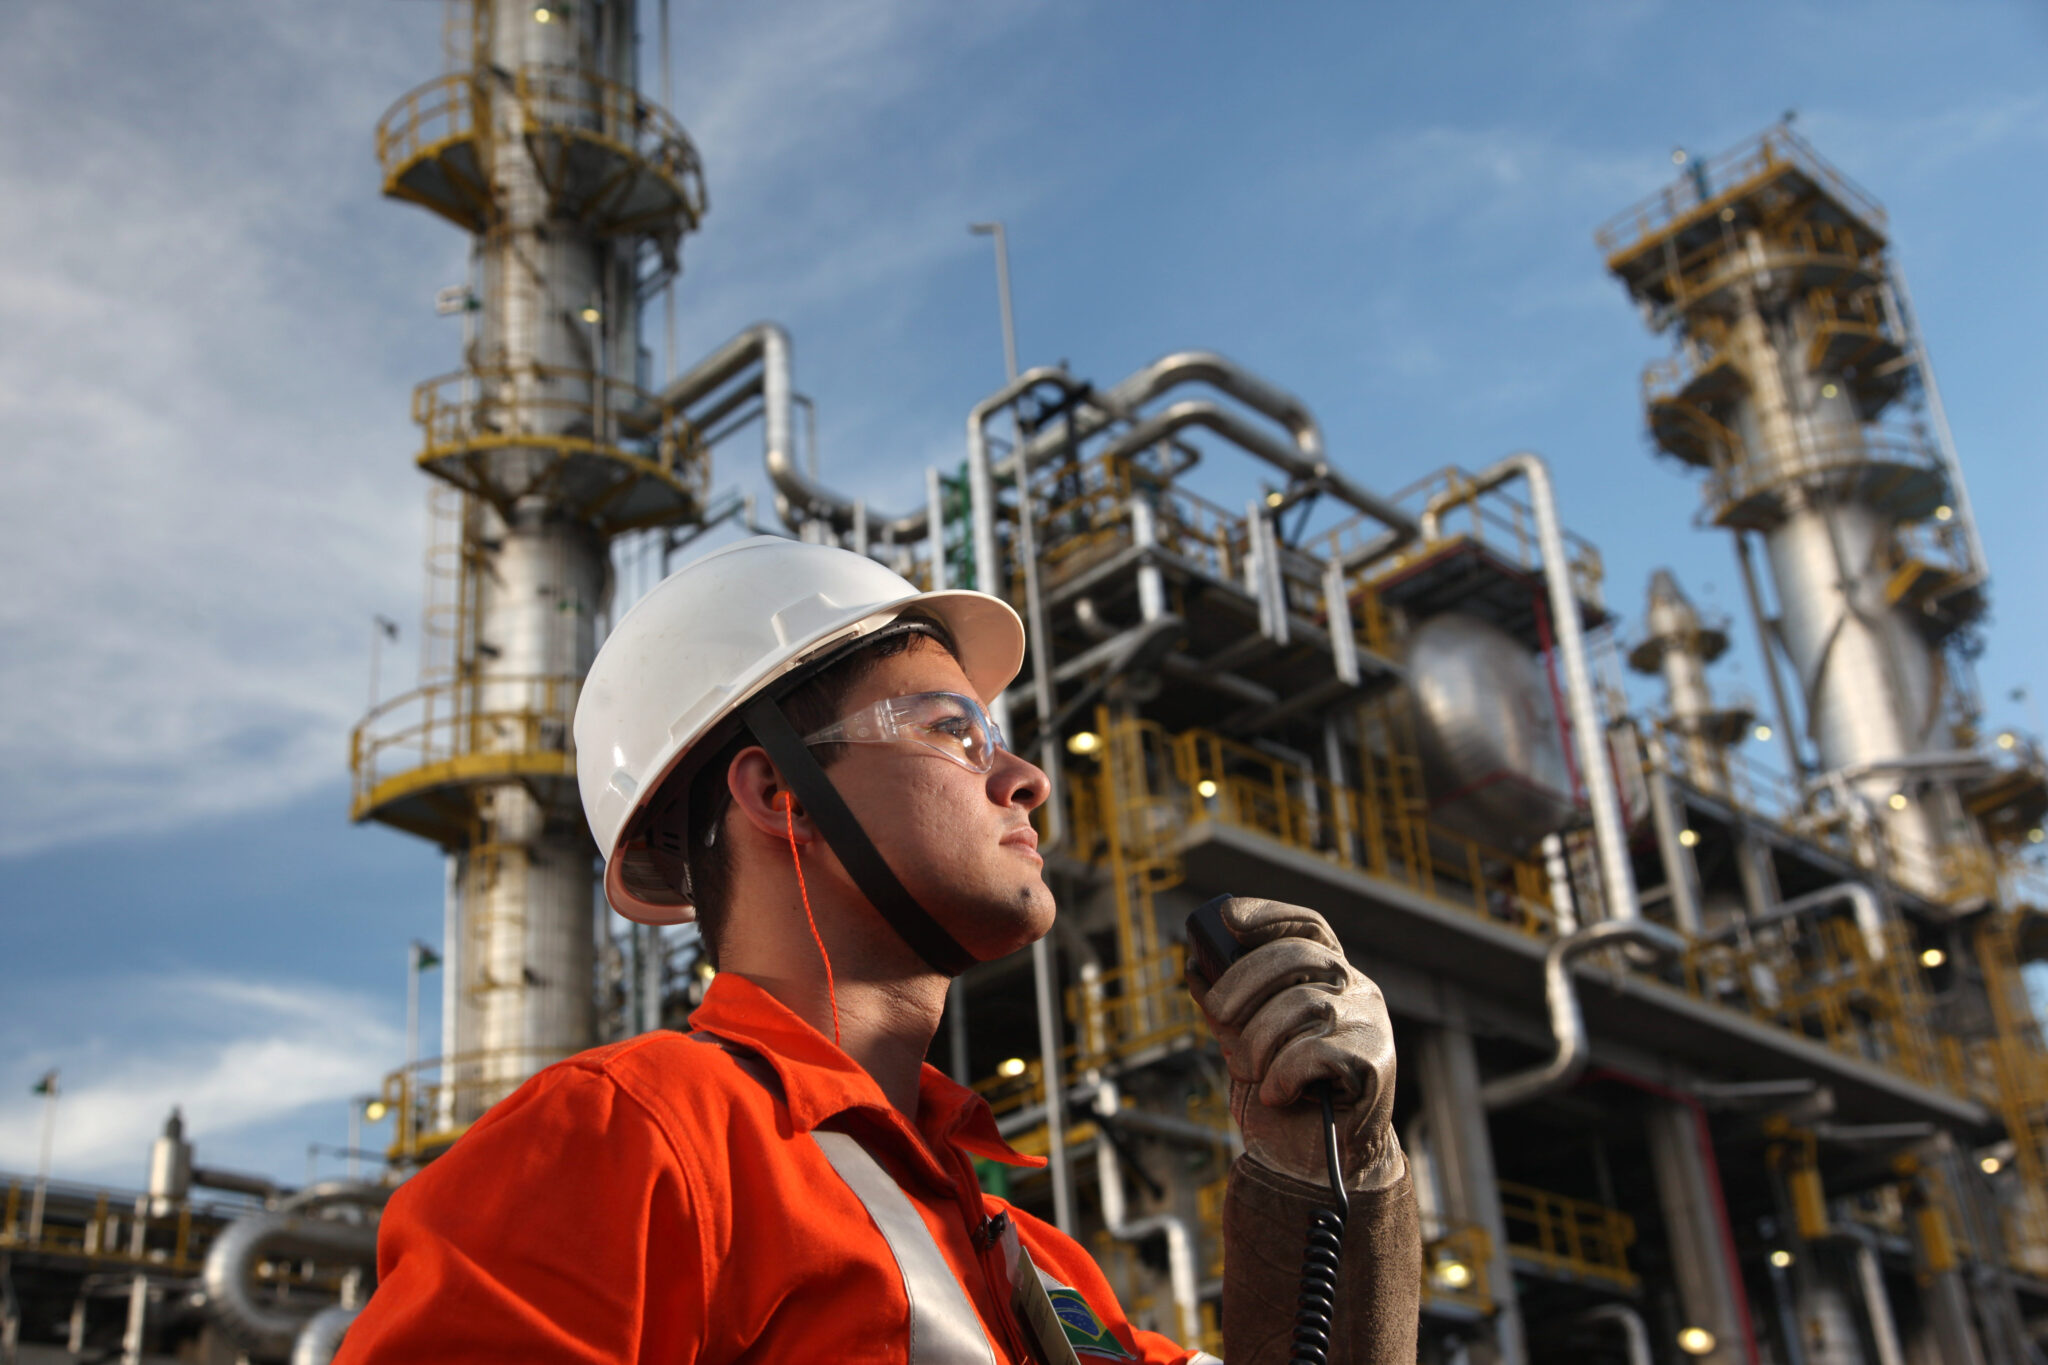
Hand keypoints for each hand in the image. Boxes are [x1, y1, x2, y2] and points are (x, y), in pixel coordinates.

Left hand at [1186, 897, 1401, 1190]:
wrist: (1308, 1164)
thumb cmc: (1278, 1096)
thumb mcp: (1241, 1041)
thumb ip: (1226, 1005)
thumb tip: (1194, 967)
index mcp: (1328, 978)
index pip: (1308, 926)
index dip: (1270, 914)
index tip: (1227, 918)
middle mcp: (1356, 991)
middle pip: (1298, 956)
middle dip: (1245, 981)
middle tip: (1218, 1014)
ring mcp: (1369, 1023)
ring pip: (1302, 1004)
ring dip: (1259, 1042)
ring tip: (1250, 1072)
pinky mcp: (1374, 1062)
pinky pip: (1315, 1051)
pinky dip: (1283, 1074)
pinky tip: (1279, 1093)